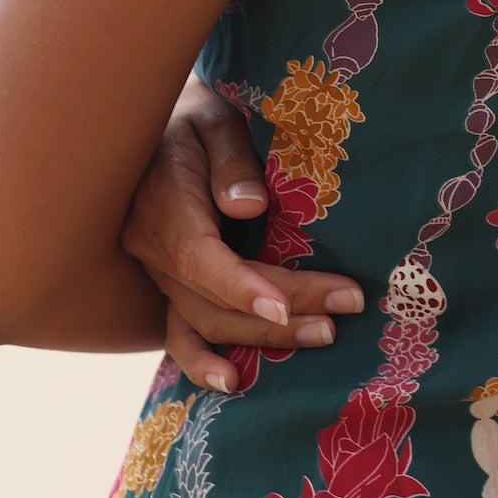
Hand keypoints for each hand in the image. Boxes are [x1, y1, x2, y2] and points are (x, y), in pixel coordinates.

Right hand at [119, 78, 364, 392]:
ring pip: (204, 320)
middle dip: (282, 309)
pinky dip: (200, 361)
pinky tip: (234, 383)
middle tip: (346, 307)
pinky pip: (178, 331)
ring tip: (325, 334)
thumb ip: (230, 159)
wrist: (155, 123)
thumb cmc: (197, 114)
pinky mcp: (166, 284)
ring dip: (262, 337)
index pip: (200, 258)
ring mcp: (155, 270)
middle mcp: (151, 244)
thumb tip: (249, 207)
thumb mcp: (214, 118)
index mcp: (163, 200)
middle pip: (214, 297)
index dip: (242, 288)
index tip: (286, 306)